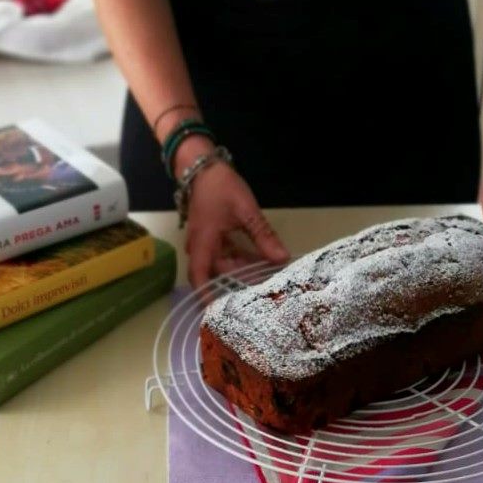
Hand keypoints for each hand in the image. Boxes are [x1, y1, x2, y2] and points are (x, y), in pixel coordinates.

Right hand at [184, 160, 289, 288]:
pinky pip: (225, 255)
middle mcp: (200, 248)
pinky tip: (260, 263)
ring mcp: (205, 242)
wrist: (202, 165)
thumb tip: (282, 259)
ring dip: (242, 272)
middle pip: (217, 275)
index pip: (201, 279)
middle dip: (237, 286)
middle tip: (261, 298)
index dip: (209, 299)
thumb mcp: (246, 211)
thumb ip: (263, 236)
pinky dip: (241, 260)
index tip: (222, 316)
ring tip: (266, 282)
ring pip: (223, 265)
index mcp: (203, 244)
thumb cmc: (220, 187)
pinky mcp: (212, 236)